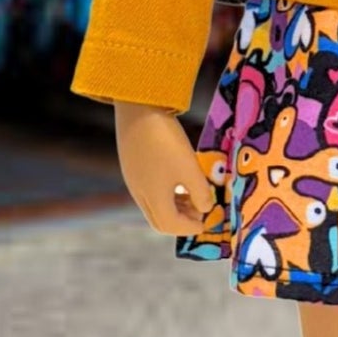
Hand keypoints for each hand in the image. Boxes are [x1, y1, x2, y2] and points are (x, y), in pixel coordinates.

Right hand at [113, 100, 215, 235]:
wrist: (137, 109)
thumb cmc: (166, 142)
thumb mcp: (189, 168)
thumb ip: (201, 193)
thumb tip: (206, 207)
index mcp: (152, 198)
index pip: (171, 226)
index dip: (190, 227)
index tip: (206, 222)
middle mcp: (139, 193)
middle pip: (159, 219)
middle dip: (181, 220)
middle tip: (200, 211)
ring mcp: (133, 179)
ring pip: (154, 205)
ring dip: (174, 206)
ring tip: (192, 193)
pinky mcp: (131, 165)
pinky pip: (149, 190)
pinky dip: (165, 193)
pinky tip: (177, 177)